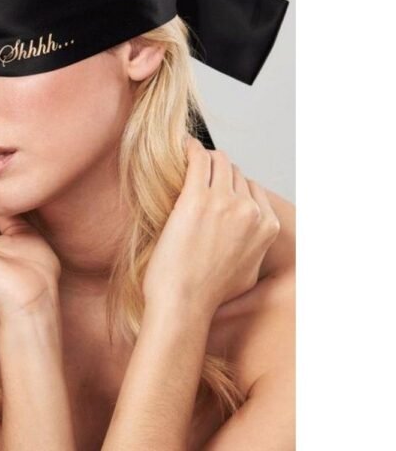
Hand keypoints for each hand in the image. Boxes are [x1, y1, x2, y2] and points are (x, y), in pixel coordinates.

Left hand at [142, 136, 280, 315]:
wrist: (183, 302)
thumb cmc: (209, 292)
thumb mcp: (249, 271)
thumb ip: (255, 247)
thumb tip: (250, 236)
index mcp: (267, 226)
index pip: (252, 188)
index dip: (232, 186)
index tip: (216, 185)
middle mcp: (250, 210)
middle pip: (235, 173)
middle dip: (218, 172)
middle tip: (199, 172)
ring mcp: (225, 202)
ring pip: (219, 161)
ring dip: (205, 158)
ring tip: (189, 159)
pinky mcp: (197, 198)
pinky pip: (198, 159)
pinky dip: (191, 149)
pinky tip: (182, 147)